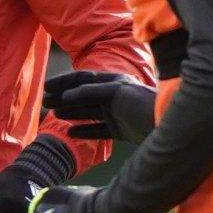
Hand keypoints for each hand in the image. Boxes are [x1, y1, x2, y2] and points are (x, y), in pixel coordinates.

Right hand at [43, 68, 160, 145]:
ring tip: (54, 115)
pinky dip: (84, 131)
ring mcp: (117, 113)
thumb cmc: (144, 104)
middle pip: (83, 96)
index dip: (63, 82)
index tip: (46, 88)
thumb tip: (66, 97)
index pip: (82, 79)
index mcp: (113, 81)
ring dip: (71, 113)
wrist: (167, 125)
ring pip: (88, 112)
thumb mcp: (116, 92)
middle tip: (45, 103)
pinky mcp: (121, 131)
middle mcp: (114, 96)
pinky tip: (70, 134)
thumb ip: (91, 92)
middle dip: (63, 98)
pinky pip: (98, 130)